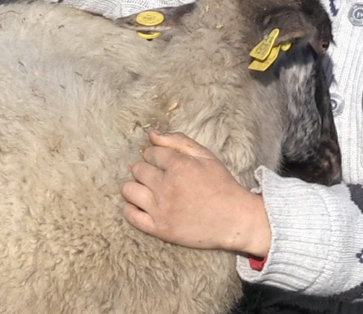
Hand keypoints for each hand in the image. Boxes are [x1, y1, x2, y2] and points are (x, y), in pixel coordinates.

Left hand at [122, 130, 270, 256]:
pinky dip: (130, 208)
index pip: (151, 153)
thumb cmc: (221, 185)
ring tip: (147, 189)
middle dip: (145, 169)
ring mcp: (160, 209)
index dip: (155, 155)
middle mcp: (166, 186)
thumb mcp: (205, 156)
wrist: (234, 220)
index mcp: (178, 166)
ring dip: (134, 186)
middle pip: (138, 170)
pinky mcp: (158, 228)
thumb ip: (179, 142)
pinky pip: (130, 215)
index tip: (162, 162)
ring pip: (129, 190)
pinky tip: (140, 205)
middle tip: (157, 176)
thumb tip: (152, 134)